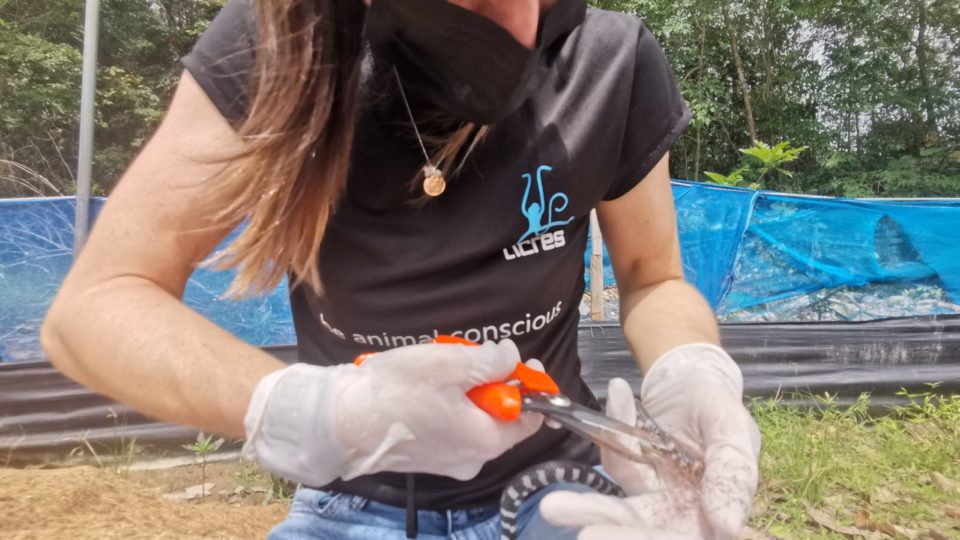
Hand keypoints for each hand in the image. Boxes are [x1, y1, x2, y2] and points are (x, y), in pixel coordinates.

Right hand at [242, 339, 542, 486]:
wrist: (337, 422)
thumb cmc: (394, 393)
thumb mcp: (450, 363)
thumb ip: (491, 360)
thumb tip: (512, 357)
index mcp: (486, 441)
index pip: (531, 416)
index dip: (529, 383)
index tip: (520, 358)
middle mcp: (472, 459)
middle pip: (499, 414)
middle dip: (488, 380)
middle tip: (466, 354)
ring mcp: (447, 461)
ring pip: (471, 416)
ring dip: (462, 388)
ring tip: (436, 366)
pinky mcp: (425, 456)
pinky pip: (449, 424)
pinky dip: (443, 402)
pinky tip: (420, 385)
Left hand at [541, 344, 759, 539]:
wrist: (691, 377)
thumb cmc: (719, 406)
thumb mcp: (733, 430)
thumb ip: (732, 472)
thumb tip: (726, 527)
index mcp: (718, 513)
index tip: (605, 537)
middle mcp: (683, 514)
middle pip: (647, 534)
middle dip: (616, 535)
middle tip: (586, 535)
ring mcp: (652, 496)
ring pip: (622, 513)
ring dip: (591, 510)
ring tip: (555, 507)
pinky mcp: (628, 474)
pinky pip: (614, 465)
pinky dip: (610, 441)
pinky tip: (618, 395)